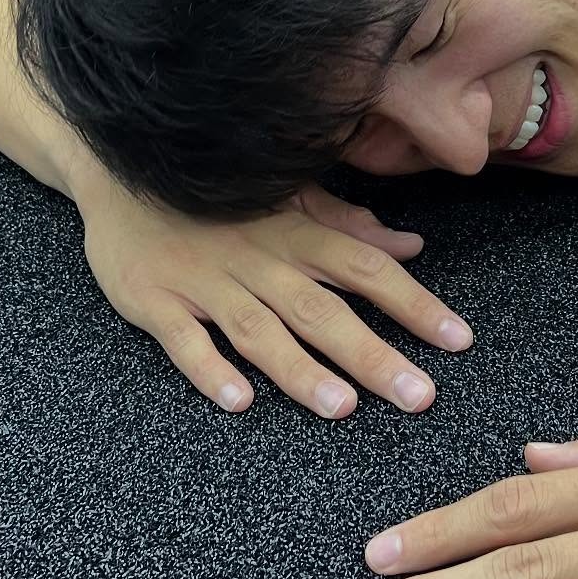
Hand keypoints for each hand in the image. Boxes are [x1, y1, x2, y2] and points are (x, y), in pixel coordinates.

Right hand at [76, 173, 472, 417]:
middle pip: (321, 310)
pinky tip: (239, 400)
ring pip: (259, 331)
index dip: (414, 303)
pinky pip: (184, 341)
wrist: (119, 172)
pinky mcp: (156, 302)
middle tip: (419, 396)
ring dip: (300, 370)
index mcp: (293, 233)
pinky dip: (210, 369)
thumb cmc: (214, 196)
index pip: (365, 269)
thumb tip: (410, 246)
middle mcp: (256, 259)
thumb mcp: (285, 200)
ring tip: (341, 406)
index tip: (457, 340)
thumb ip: (347, 227)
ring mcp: (204, 283)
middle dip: (372, 355)